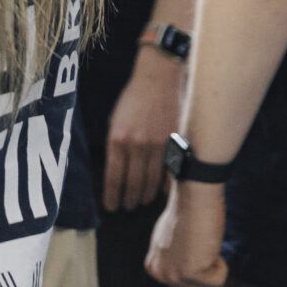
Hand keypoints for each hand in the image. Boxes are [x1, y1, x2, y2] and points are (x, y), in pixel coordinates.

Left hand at [104, 47, 181, 211]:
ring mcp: (158, 145)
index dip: (112, 196)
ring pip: (152, 181)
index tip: (111, 208)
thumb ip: (116, 146)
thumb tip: (117, 171)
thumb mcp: (115, 120)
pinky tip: (161, 192)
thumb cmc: (132, 99)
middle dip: (129, 199)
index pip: (113, 177)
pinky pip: (170, 172)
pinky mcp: (174, 143)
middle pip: (133, 183)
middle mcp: (137, 145)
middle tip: (128, 208)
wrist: (158, 79)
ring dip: (146, 195)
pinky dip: (165, 185)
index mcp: (117, 139)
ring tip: (141, 202)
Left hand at [145, 179, 228, 286]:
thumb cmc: (188, 214)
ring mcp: (173, 275)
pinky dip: (221, 265)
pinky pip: (219, 283)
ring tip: (202, 244)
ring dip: (215, 267)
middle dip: (207, 268)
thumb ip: (176, 261)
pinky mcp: (189, 273)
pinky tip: (207, 245)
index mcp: (154, 268)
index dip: (199, 266)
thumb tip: (190, 276)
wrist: (193, 197)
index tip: (192, 245)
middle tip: (198, 244)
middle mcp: (160, 274)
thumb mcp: (173, 242)